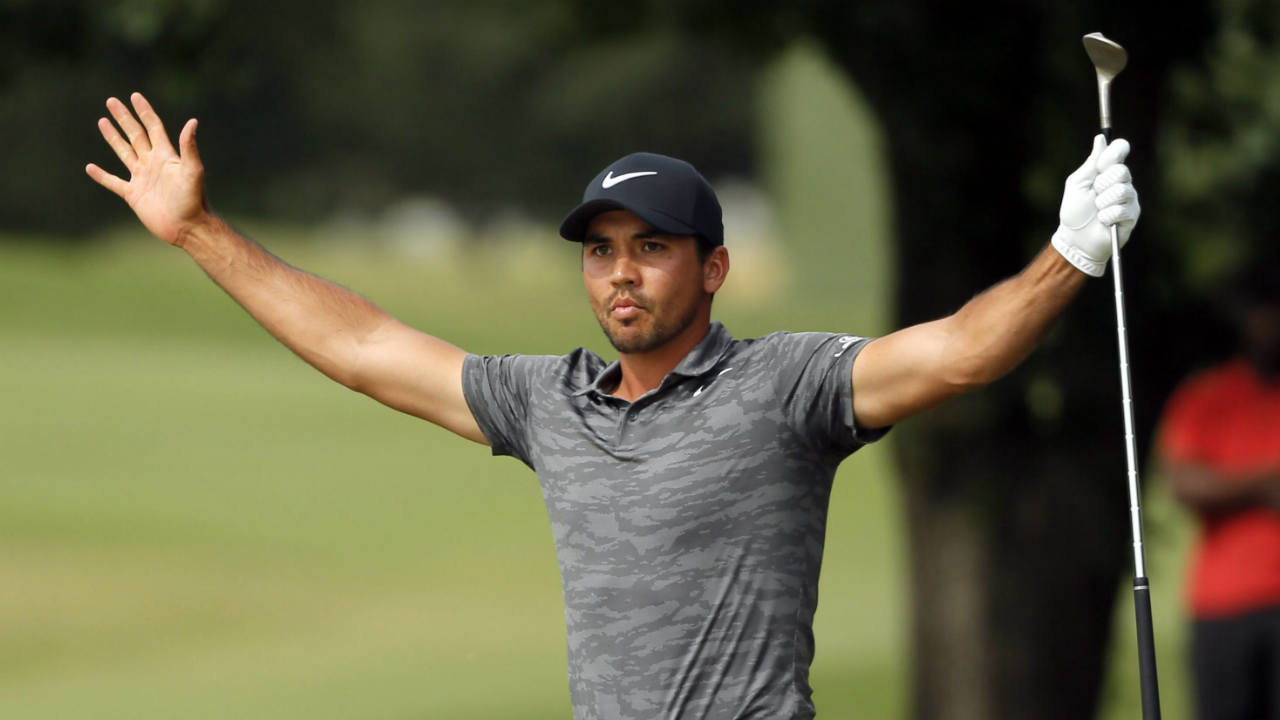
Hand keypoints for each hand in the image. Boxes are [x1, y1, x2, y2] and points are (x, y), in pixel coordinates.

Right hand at [85, 92, 209, 246]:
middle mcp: (152, 163)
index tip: (134, 96)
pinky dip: (102, 175)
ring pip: (124, 152)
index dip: (144, 112)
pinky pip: (114, 182)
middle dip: (124, 118)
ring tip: (102, 121)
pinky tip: (90, 168)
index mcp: (166, 156)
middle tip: (112, 101)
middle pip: (135, 135)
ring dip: (113, 137)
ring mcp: (142, 178)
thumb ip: (189, 147)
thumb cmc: (193, 200)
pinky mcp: (133, 195)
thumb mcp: (193, 171)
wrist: (187, 227)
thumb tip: (193, 121)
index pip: (153, 127)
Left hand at [1050, 135, 1140, 276]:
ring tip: (1098, 210)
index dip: (1113, 153)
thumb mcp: (1077, 184)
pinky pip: (1121, 209)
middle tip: (1095, 194)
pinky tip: (1103, 221)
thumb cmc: (1074, 211)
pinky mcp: (1132, 215)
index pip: (1121, 148)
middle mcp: (1122, 181)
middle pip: (1122, 170)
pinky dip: (1107, 216)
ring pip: (1122, 190)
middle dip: (1102, 184)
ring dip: (1103, 202)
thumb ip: (1091, 163)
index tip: (1101, 165)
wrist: (1075, 239)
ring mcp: (1129, 198)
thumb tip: (1100, 139)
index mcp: (1108, 171)